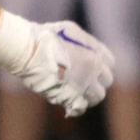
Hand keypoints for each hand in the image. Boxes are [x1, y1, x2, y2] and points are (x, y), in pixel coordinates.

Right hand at [0, 16, 114, 117]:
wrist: (29, 50)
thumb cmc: (46, 38)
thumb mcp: (71, 31)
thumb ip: (84, 43)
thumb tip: (88, 49)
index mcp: (96, 53)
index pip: (110, 63)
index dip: (101, 65)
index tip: (94, 67)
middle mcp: (94, 69)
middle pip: (107, 80)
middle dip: (97, 81)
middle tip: (86, 81)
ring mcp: (84, 84)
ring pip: (97, 96)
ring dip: (90, 95)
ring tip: (79, 94)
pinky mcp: (71, 97)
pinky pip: (81, 107)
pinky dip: (77, 106)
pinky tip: (70, 102)